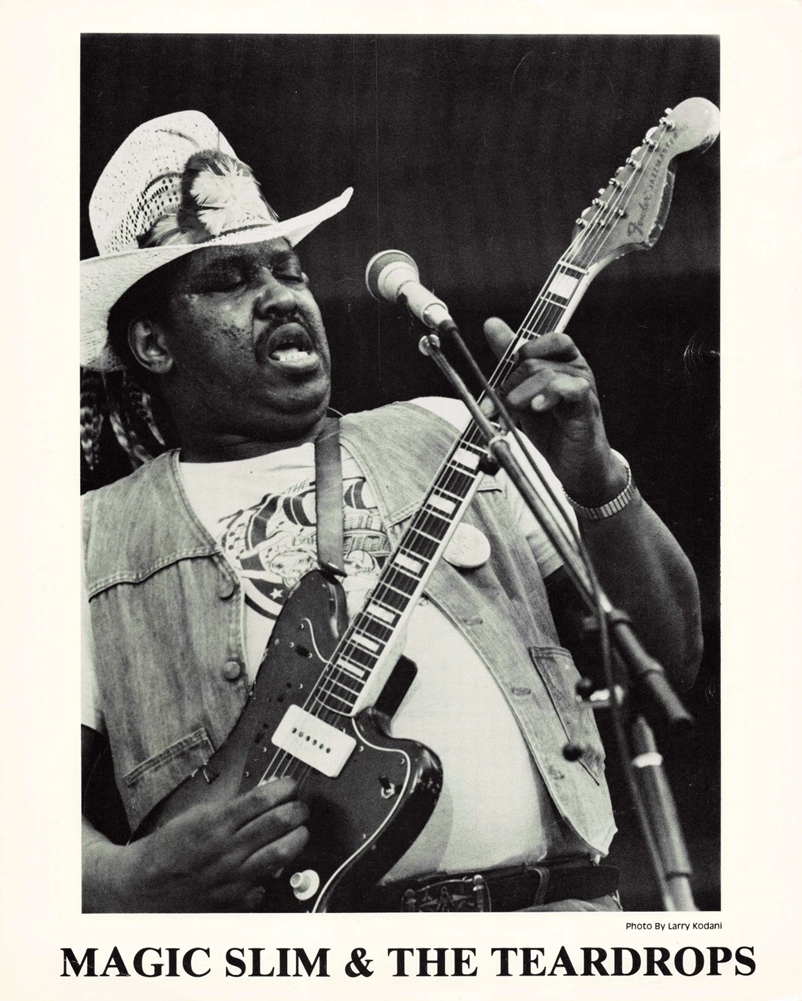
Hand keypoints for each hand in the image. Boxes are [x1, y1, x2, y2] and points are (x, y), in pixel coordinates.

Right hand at [99, 778, 308, 911]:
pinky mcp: (234, 899)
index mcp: (215, 823)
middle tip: (300, 806)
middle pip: (278, 823)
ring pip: (281, 853)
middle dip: (297, 810)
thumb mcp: (195, 815)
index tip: (291, 784)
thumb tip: (262, 797)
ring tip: (300, 831)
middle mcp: (227, 849)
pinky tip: (277, 862)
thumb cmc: (168, 848)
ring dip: (298, 838)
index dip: (284, 788)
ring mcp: (233, 876)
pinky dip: (275, 871)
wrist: (143, 886)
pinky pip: (266, 883)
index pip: (262, 799)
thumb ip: (229, 808)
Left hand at [483, 317, 626, 504]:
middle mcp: (576, 369)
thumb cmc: (554, 429)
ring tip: (511, 411)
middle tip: (496, 405)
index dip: (520, 353)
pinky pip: (570, 389)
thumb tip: (492, 324)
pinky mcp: (586, 406)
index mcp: (563, 362)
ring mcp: (583, 386)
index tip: (500, 378)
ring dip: (520, 394)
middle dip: (509, 384)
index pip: (546, 339)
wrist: (577, 466)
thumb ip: (509, 361)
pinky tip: (536, 408)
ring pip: (546, 374)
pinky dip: (548, 396)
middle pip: (536, 361)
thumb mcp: (523, 392)